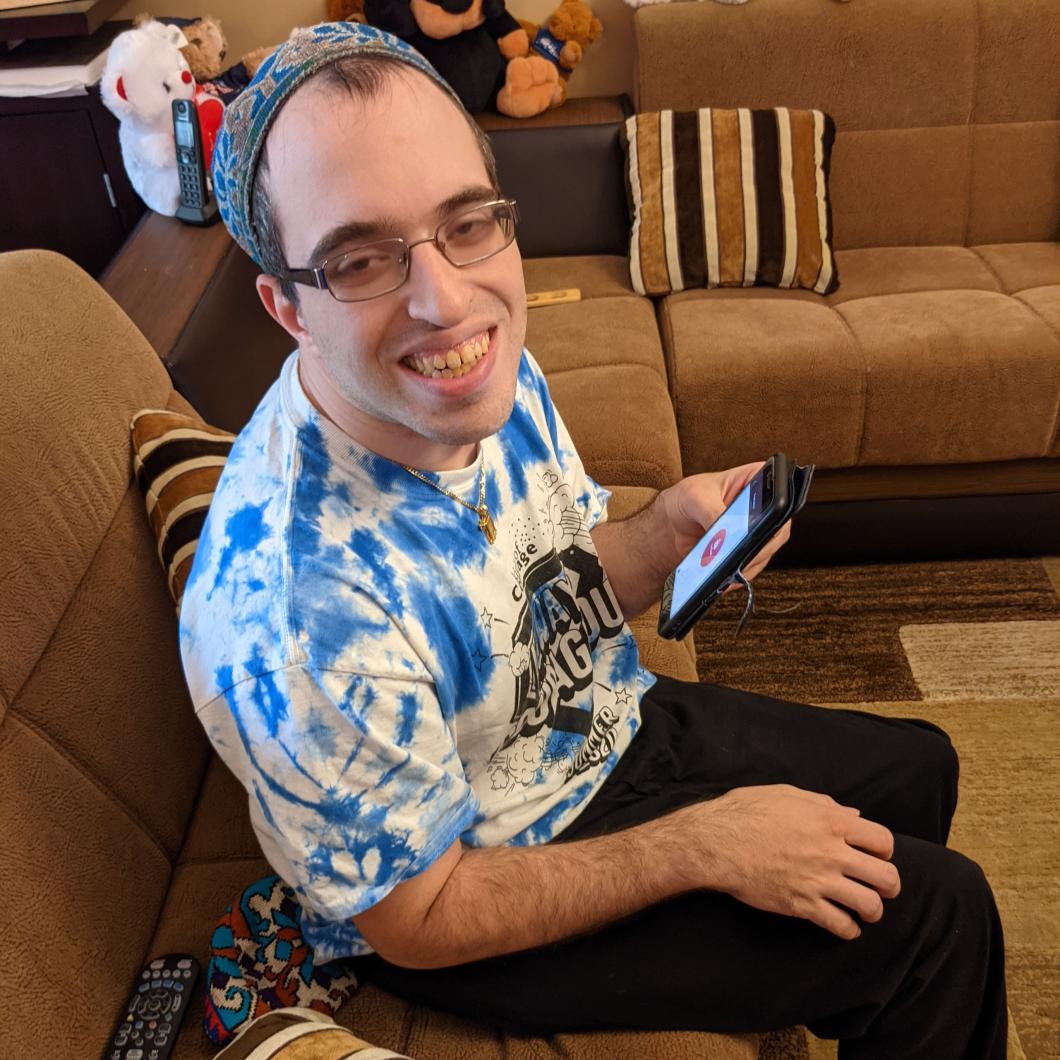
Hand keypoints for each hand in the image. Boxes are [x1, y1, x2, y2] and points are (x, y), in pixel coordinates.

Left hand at [660, 464, 790, 582]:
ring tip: (723, 571)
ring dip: (744, 565)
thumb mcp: (695, 496)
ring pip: (764, 555)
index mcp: (758, 479)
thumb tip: (725, 534)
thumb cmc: (688, 496)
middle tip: (737, 557)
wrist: (674, 519)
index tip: (754, 530)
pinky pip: (749, 569)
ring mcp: (760, 533)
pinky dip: (735, 576)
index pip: (778, 496)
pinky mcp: (748, 554)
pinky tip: (721, 580)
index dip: (772, 515)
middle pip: (776, 531)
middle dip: (757, 547)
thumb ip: (711, 511)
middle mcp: (766, 508)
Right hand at [689, 785, 900, 938]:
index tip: (875, 854)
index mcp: (830, 821)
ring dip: (872, 910)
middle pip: (886, 877)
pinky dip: (848, 929)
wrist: (716, 842)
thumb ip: (824, 803)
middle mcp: (831, 853)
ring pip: (869, 905)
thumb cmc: (747, 811)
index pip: (883, 840)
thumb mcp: (786, 794)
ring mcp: (818, 881)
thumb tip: (853, 814)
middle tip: (880, 887)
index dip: (884, 850)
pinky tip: (844, 924)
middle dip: (889, 885)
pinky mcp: (802, 905)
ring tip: (864, 909)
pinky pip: (840, 925)